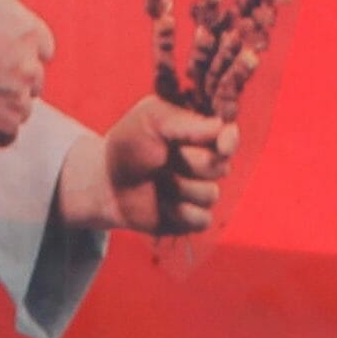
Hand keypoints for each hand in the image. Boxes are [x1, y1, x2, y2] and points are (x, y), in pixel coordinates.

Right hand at [0, 0, 51, 142]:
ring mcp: (17, 100)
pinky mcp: (2, 126)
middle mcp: (31, 68)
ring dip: (3, 101)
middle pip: (33, 78)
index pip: (43, 47)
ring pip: (22, 105)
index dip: (20, 47)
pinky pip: (8, 132)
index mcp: (32, 34)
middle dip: (12, 75)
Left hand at [56, 96, 232, 237]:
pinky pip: (202, 219)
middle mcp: (207, 162)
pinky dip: (179, 212)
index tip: (223, 145)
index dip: (228, 141)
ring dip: (179, 189)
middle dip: (189, 163)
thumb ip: (185, 121)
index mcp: (201, 134)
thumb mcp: (150, 119)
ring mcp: (202, 191)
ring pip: (210, 194)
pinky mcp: (194, 218)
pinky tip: (161, 203)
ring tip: (158, 180)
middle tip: (163, 159)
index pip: (229, 135)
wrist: (107, 183)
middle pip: (220, 167)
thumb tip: (220, 128)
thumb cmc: (129, 145)